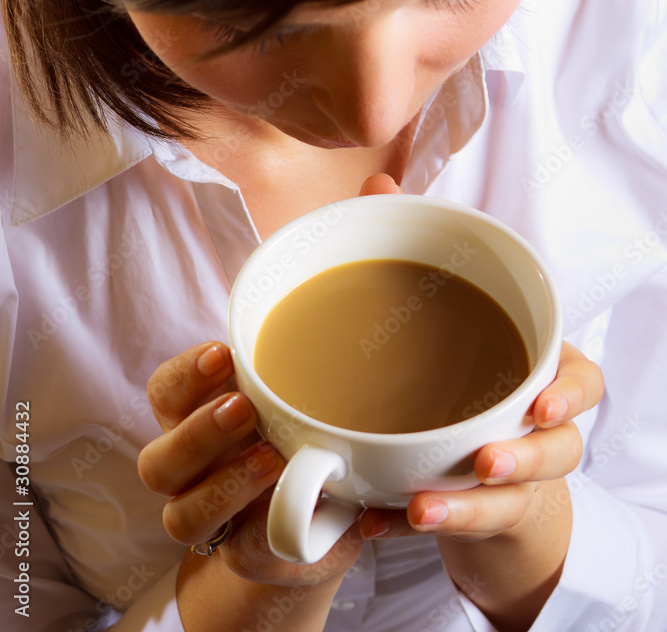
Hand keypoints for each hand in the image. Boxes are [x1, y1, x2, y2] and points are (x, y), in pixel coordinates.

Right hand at [137, 342, 361, 588]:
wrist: (319, 514)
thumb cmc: (300, 433)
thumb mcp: (293, 392)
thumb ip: (290, 362)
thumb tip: (323, 305)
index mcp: (193, 420)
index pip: (163, 393)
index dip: (184, 375)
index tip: (222, 353)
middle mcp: (188, 474)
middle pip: (158, 463)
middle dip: (198, 433)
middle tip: (244, 407)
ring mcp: (211, 519)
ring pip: (183, 516)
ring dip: (225, 484)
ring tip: (273, 458)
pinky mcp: (248, 554)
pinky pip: (243, 550)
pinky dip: (270, 526)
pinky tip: (302, 504)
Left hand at [355, 173, 604, 550]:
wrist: (477, 447)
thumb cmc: (467, 364)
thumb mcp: (446, 304)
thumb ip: (416, 238)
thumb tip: (378, 181)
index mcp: (538, 372)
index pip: (581, 379)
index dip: (570, 392)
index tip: (541, 401)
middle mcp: (536, 427)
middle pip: (557, 448)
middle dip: (523, 458)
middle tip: (483, 461)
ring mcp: (514, 477)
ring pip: (511, 498)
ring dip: (468, 505)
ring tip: (422, 507)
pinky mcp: (484, 513)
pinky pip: (458, 526)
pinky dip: (415, 524)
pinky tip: (376, 521)